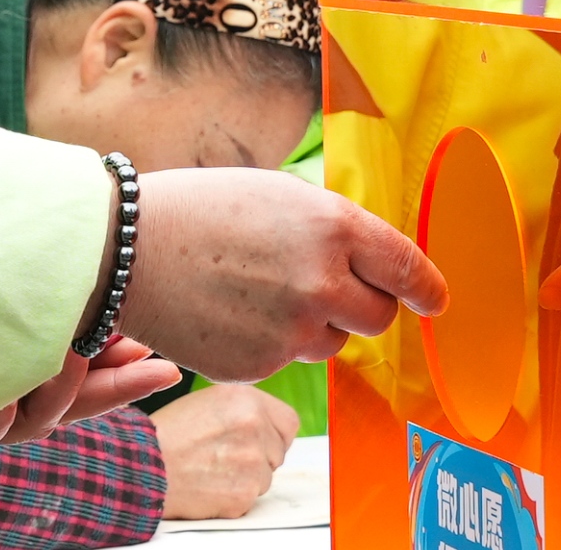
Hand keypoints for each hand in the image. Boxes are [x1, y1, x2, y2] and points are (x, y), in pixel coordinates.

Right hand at [110, 168, 444, 383]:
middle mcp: (322, 282)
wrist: (126, 252)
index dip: (427, 288)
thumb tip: (374, 265)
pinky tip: (232, 313)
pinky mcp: (264, 366)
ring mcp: (293, 331)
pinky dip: (271, 342)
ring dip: (314, 324)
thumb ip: (332, 230)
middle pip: (379, 316)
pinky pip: (289, 359)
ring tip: (258, 291)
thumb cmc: (199, 210)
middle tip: (324, 287)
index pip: (407, 268)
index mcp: (332, 227)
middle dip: (363, 304)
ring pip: (334, 341)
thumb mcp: (278, 194)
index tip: (435, 299)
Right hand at [150, 384, 300, 519]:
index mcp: (244, 398)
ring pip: (266, 476)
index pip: (288, 422)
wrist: (142, 467)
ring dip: (246, 478)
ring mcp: (252, 461)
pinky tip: (210, 485)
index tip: (259, 440)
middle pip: (278, 451)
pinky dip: (234, 497)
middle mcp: (253, 425)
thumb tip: (267, 423)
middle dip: (259, 457)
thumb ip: (242, 409)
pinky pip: (251, 498)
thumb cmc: (167, 435)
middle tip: (224, 456)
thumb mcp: (206, 402)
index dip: (273, 433)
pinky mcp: (244, 492)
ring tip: (212, 470)